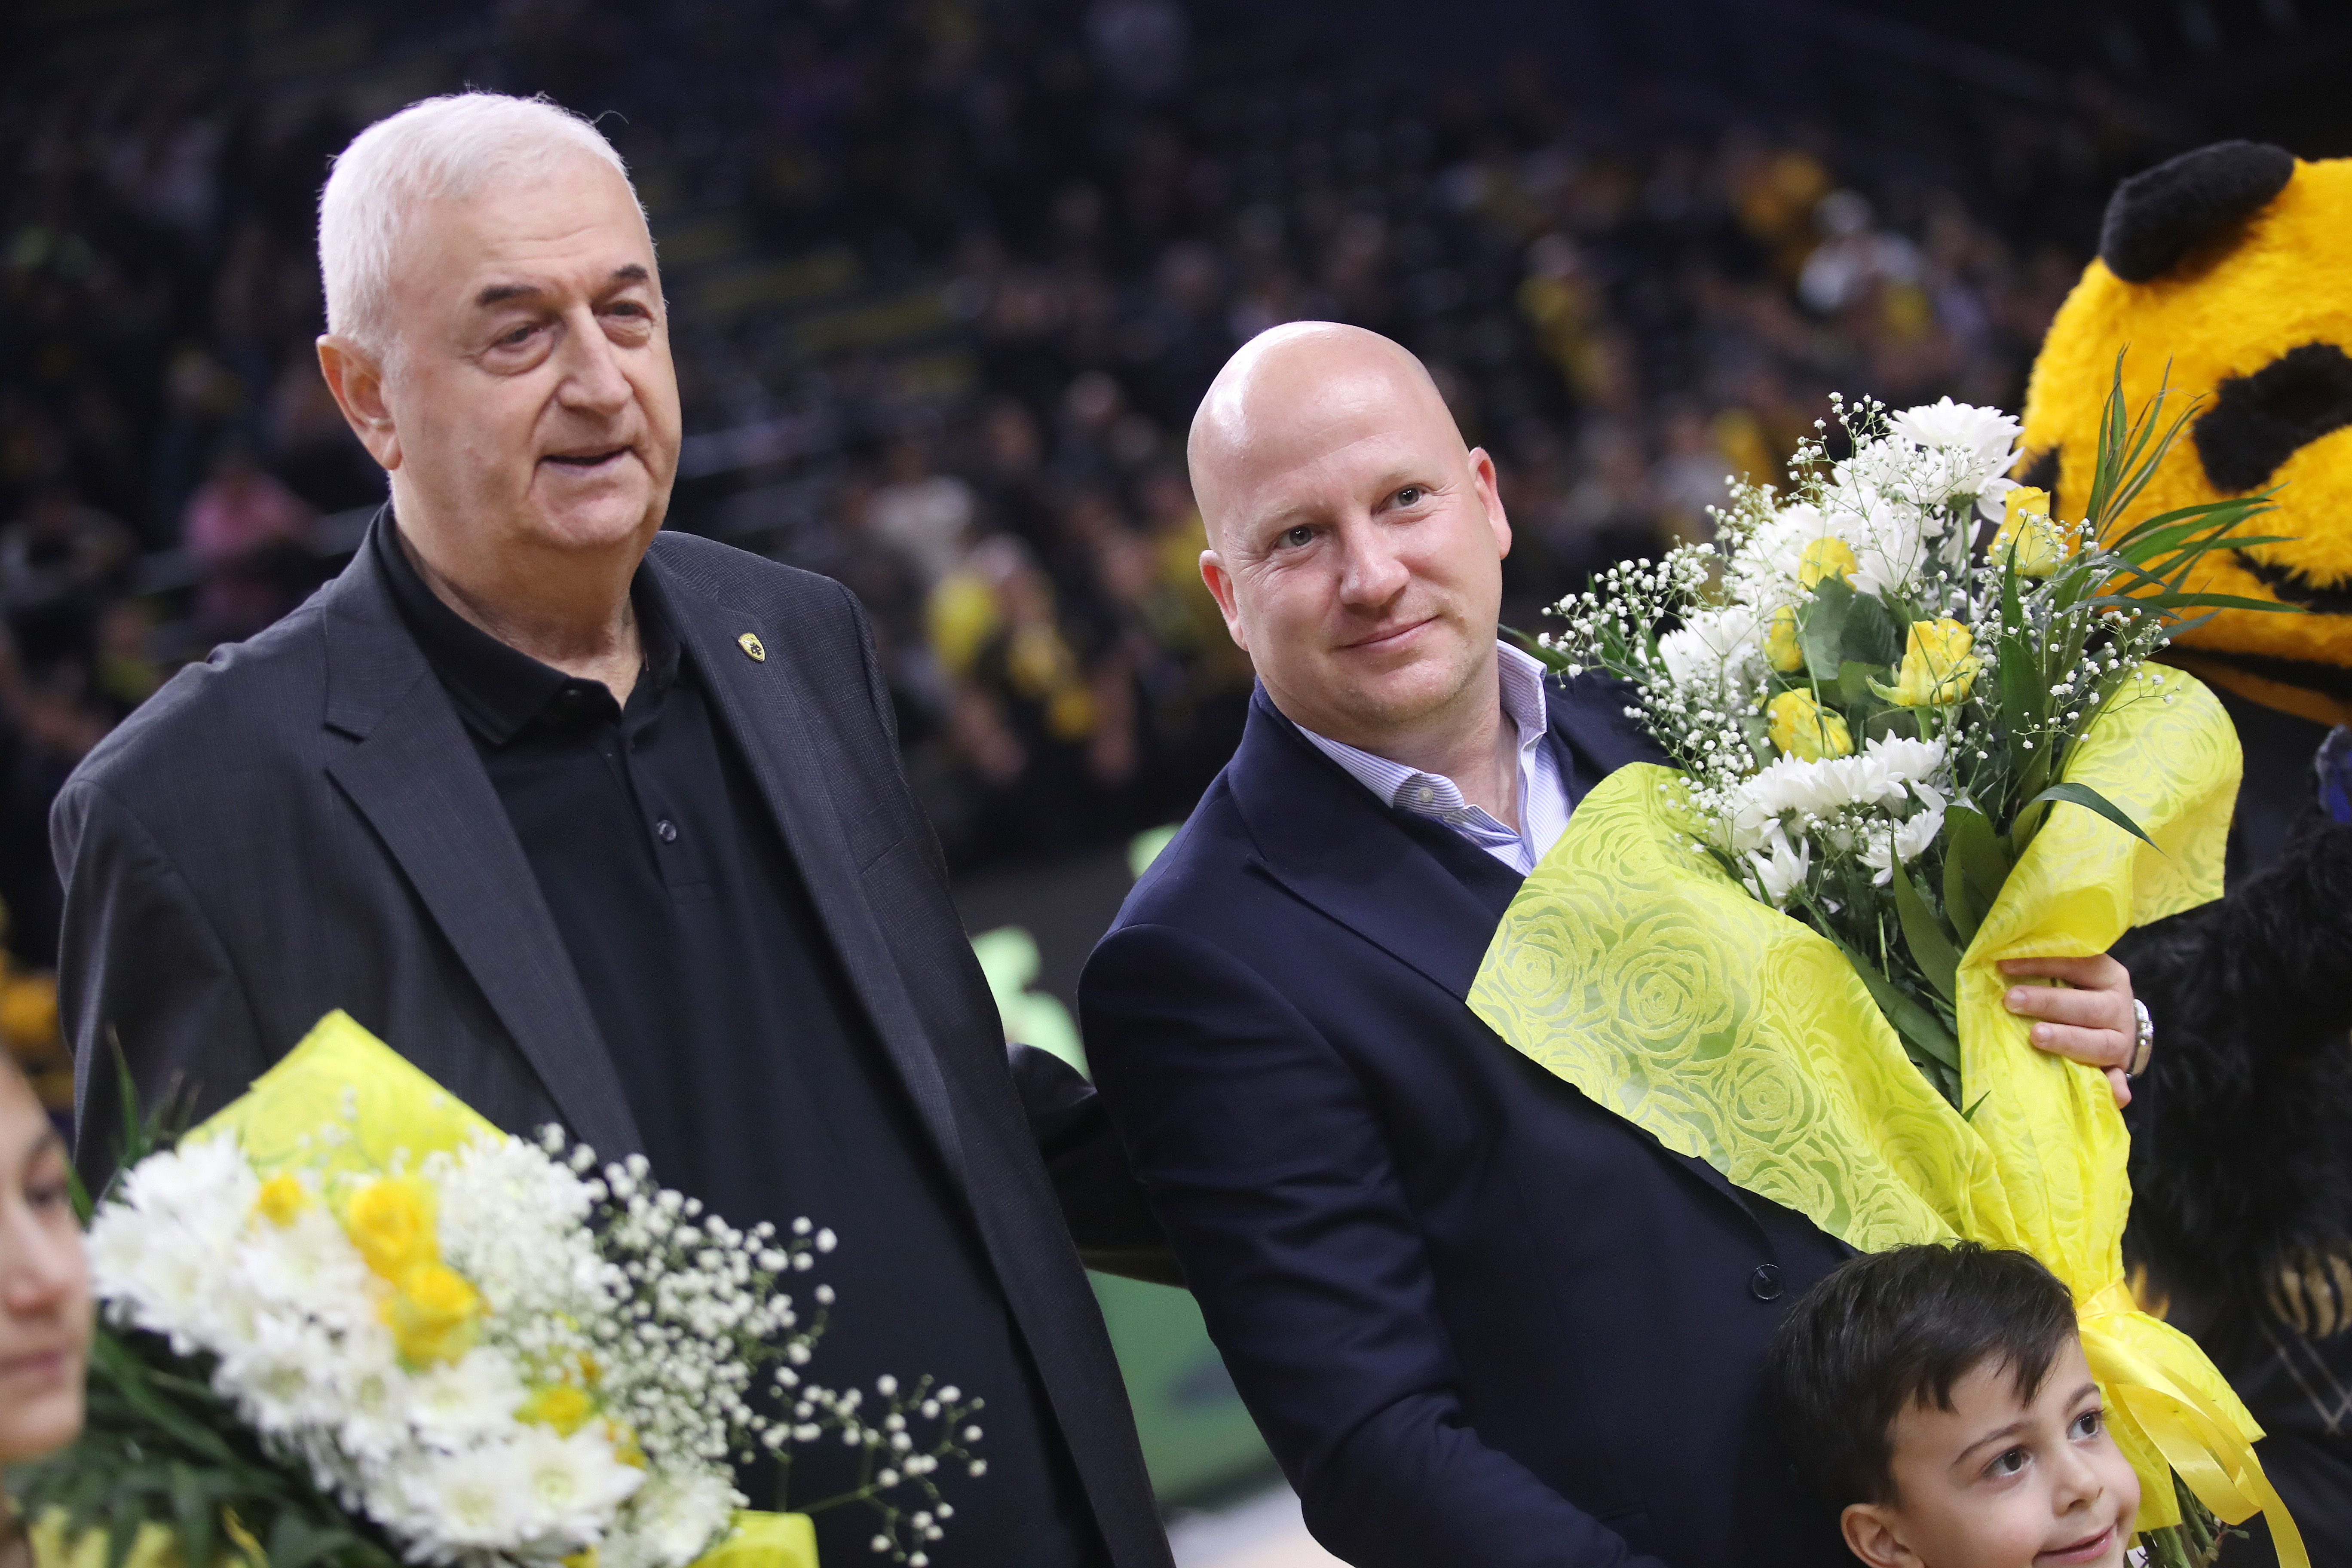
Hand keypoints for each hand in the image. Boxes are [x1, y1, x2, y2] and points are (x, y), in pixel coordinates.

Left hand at [1999, 953, 2139, 1107]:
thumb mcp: (2072, 975)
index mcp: (2107, 976)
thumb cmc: (2080, 994)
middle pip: (2088, 1006)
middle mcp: (2118, 1007)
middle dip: (2048, 1003)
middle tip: (2011, 1001)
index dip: (2041, 964)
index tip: (2003, 966)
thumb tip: (2000, 963)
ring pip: (2100, 1043)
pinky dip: (2114, 1086)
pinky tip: (2111, 1095)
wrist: (2115, 1023)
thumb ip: (2046, 970)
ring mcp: (2121, 1040)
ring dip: (2068, 1041)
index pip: (2077, 964)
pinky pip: (2117, 1078)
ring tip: (2036, 1037)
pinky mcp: (2118, 1067)